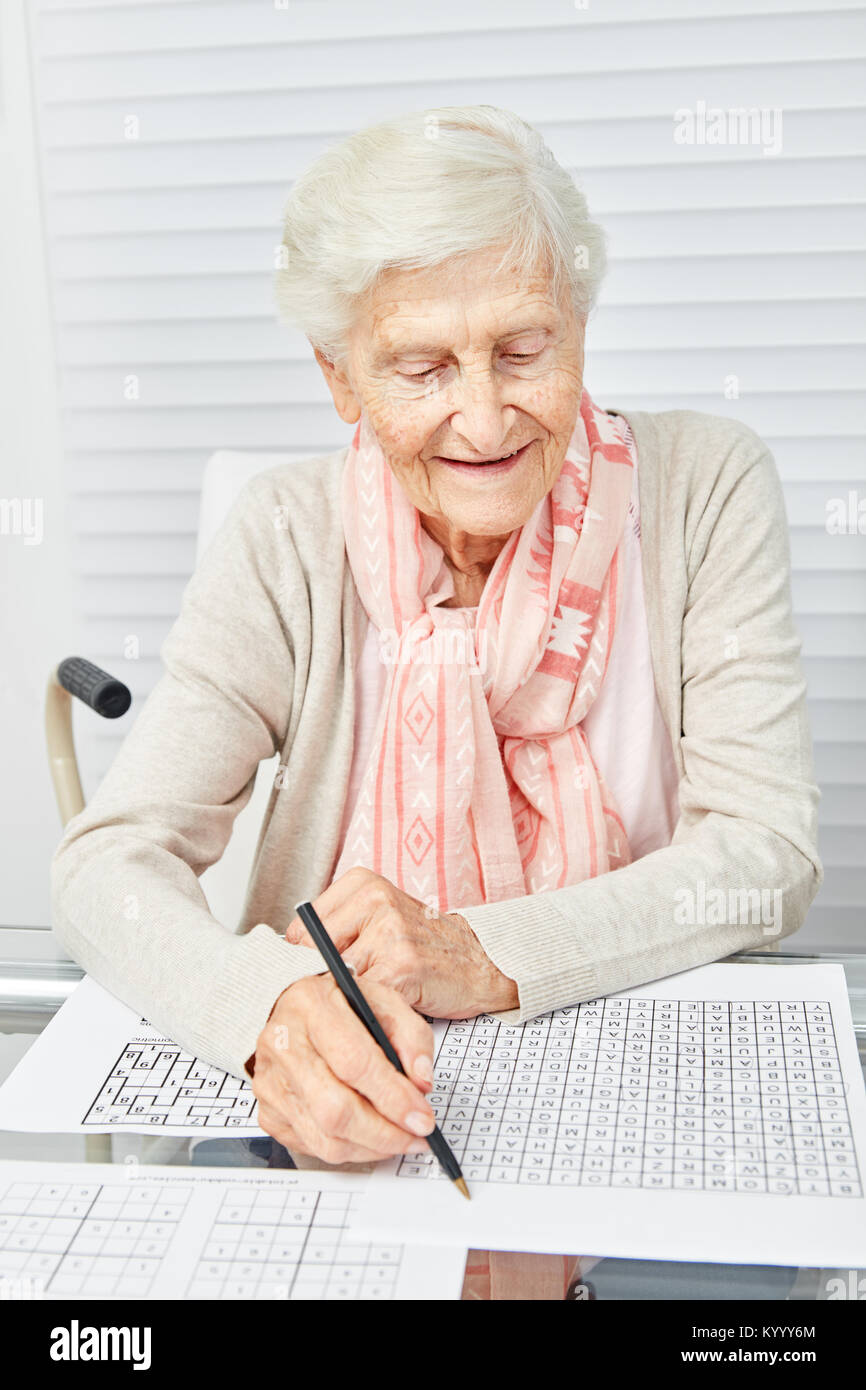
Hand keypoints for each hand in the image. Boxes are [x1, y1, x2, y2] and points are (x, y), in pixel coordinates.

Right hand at [250, 973, 436, 1164]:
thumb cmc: (342, 1006)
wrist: (298, 1011)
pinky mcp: (268, 1111)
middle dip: (385, 1133)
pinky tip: (370, 1136)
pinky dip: (350, 1150)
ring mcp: (270, 1081)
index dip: (393, 1097)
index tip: (422, 1116)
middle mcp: (283, 1043)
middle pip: (335, 1109)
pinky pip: (313, 1147)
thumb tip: (421, 1083)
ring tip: (400, 1138)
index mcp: (311, 1005)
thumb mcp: (385, 1001)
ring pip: (325, 1137)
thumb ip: (411, 1037)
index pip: (354, 1062)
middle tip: (416, 1135)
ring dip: (372, 1147)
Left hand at [284, 866, 518, 1017]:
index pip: (300, 930)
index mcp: (361, 883)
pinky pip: (364, 998)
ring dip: (344, 1000)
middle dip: (319, 982)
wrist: (480, 962)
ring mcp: (389, 932)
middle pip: (313, 955)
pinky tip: (382, 1010)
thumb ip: (337, 930)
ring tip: (363, 1004)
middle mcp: (374, 900)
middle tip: (334, 999)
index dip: (302, 963)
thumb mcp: (379, 918)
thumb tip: (284, 962)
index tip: (311, 981)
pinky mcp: (402, 966)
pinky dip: (366, 1012)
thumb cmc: (422, 945)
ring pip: (337, 979)